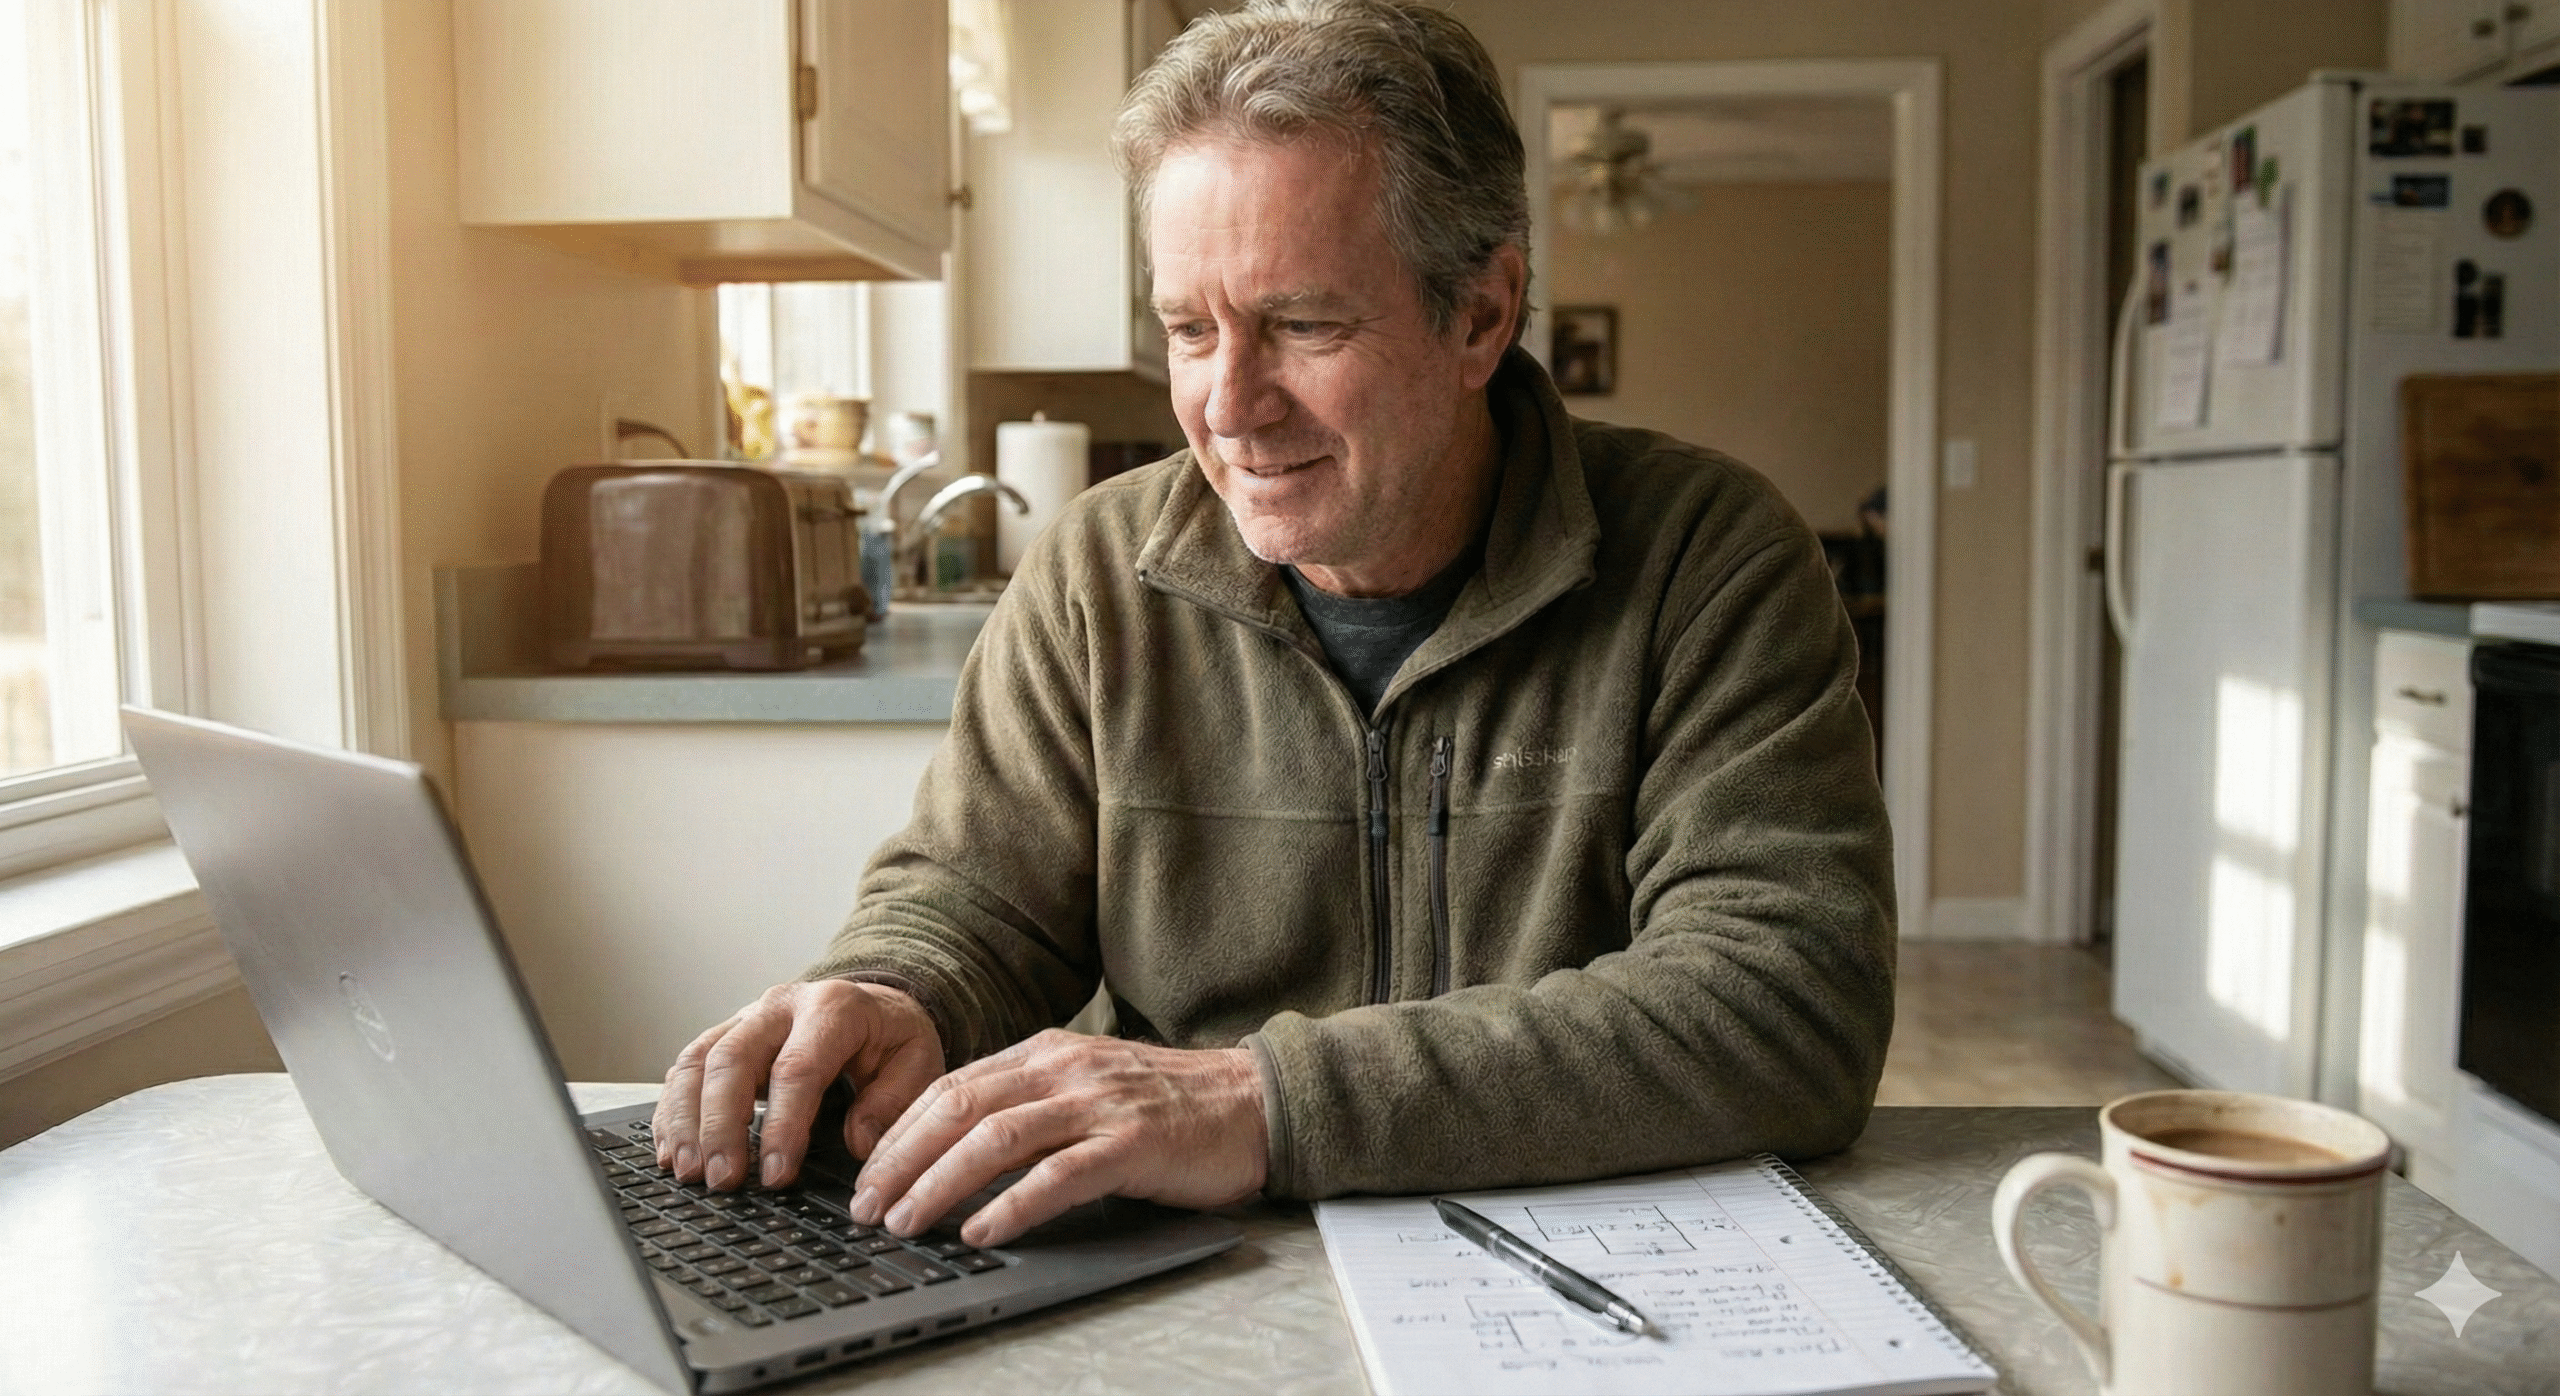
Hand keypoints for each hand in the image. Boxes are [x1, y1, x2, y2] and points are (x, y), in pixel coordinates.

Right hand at [652, 979, 942, 1191]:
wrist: (872, 1001)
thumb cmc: (891, 1037)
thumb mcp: (916, 1061)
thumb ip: (893, 1100)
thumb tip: (858, 1143)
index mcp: (833, 1009)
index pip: (797, 1068)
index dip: (782, 1126)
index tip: (776, 1175)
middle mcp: (780, 1007)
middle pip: (733, 1060)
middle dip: (721, 1126)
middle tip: (722, 1180)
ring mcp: (745, 1018)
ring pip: (698, 1061)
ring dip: (687, 1121)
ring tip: (688, 1172)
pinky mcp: (723, 1035)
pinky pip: (684, 1068)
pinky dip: (672, 1111)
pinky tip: (670, 1151)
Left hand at [848, 1030, 1267, 1247]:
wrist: (1254, 1102)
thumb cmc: (1169, 1104)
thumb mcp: (1087, 1087)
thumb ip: (1029, 1105)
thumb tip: (953, 1146)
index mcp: (1046, 1052)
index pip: (950, 1086)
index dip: (898, 1131)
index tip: (865, 1174)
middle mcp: (1065, 1069)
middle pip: (959, 1107)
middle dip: (901, 1159)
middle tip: (866, 1206)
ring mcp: (1100, 1103)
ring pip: (997, 1137)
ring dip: (940, 1182)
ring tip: (906, 1221)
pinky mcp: (1133, 1143)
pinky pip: (1059, 1176)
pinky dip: (1013, 1205)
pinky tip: (981, 1230)